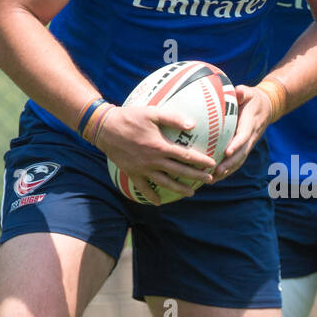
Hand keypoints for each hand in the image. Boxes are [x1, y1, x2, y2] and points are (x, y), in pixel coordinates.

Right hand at [97, 104, 216, 204]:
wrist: (104, 128)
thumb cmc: (130, 117)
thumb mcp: (152, 113)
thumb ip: (173, 118)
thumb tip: (193, 124)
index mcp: (160, 146)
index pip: (185, 156)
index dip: (200, 161)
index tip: (212, 164)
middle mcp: (153, 161)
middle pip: (179, 171)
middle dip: (196, 177)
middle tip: (210, 180)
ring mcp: (142, 169)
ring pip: (164, 182)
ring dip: (179, 189)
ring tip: (191, 193)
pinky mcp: (132, 172)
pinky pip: (143, 187)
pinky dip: (151, 196)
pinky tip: (158, 203)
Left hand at [212, 84, 272, 179]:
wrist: (267, 108)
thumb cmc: (253, 99)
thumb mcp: (249, 92)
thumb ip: (243, 92)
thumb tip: (237, 91)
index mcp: (251, 124)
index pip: (244, 136)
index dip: (237, 145)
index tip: (227, 152)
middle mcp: (250, 137)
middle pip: (241, 154)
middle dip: (230, 164)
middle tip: (217, 171)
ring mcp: (248, 144)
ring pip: (239, 161)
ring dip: (227, 171)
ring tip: (212, 179)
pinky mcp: (244, 148)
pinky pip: (236, 161)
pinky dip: (226, 170)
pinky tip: (213, 178)